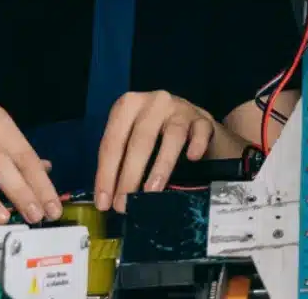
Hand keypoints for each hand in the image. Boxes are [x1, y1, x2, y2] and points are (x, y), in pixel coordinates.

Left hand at [94, 91, 225, 211]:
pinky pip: (201, 131)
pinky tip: (193, 158)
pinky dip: (197, 144)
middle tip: (125, 204)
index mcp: (128, 106)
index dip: (106, 173)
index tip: (104, 202)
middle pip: (140, 140)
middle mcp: (154, 102)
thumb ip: (121, 161)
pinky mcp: (203, 118)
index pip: (113, 141)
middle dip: (129, 175)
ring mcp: (181, 108)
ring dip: (160, 166)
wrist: (192, 122)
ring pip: (172, 136)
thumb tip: (109, 199)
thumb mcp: (131, 140)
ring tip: (152, 191)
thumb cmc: (155, 134)